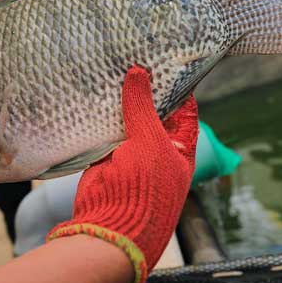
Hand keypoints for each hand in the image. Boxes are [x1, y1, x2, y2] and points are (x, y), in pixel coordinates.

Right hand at [48, 66, 198, 282]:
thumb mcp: (150, 142)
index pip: (184, 109)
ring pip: (129, 120)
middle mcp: (160, 149)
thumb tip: (139, 72)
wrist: (110, 227)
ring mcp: (133, 154)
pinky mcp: (108, 158)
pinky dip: (103, 115)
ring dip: (122, 101)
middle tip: (136, 55)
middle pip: (154, 112)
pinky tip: (96, 92)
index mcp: (182, 148)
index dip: (178, 85)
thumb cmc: (145, 188)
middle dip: (146, 89)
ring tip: (114, 66)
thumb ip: (142, 107)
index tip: (169, 58)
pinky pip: (107, 131)